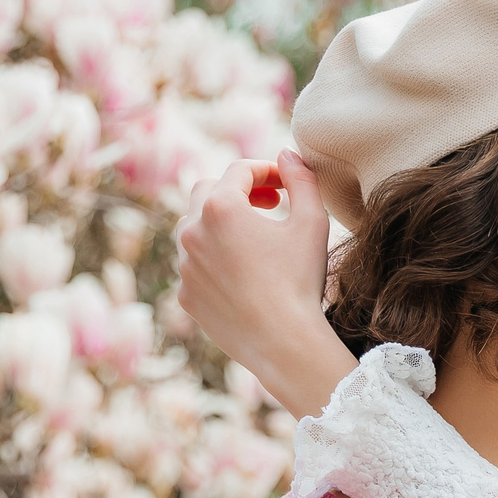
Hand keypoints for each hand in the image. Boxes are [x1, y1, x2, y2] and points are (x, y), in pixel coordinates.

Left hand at [175, 150, 351, 418]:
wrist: (283, 343)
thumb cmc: (300, 280)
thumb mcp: (313, 222)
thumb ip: (301, 179)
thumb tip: (288, 155)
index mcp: (220, 207)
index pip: (239, 171)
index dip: (266, 171)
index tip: (286, 183)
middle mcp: (192, 231)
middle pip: (206, 191)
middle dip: (237, 192)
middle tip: (268, 204)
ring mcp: (184, 265)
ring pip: (194, 228)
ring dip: (221, 224)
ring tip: (253, 237)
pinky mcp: (185, 295)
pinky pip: (195, 265)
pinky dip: (214, 259)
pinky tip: (243, 273)